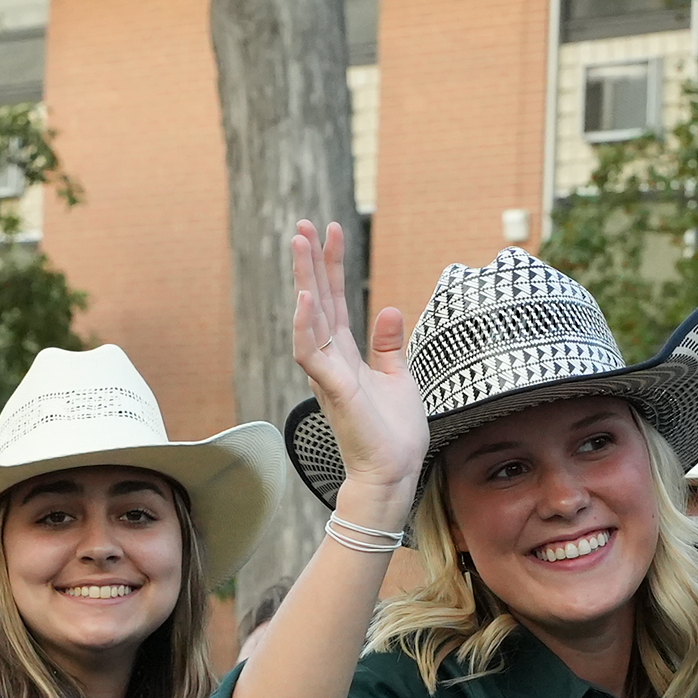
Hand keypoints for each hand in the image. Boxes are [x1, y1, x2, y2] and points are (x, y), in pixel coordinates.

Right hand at [288, 221, 427, 522]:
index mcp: (346, 356)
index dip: (332, 266)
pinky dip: (306, 325)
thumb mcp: (397, 378)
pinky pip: (312, 353)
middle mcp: (332, 360)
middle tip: (304, 224)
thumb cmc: (393, 434)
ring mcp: (329, 374)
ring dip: (304, 279)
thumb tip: (388, 308)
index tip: (331, 231)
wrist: (395, 473)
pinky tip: (306, 297)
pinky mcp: (334, 390)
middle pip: (318, 300)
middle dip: (311, 262)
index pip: (336, 301)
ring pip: (309, 318)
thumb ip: (389, 345)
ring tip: (300, 243)